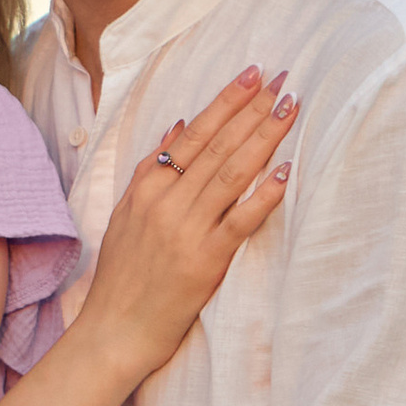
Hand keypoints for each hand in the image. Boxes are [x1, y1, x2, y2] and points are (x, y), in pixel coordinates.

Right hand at [80, 64, 296, 372]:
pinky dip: (263, 195)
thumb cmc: (124, 275)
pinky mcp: (205, 261)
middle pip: (216, 146)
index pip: (194, 134)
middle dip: (252, 109)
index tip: (253, 75)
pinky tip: (285, 172)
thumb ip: (152, 169)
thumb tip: (180, 125)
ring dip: (263, 138)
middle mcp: (166, 203)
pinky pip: (240, 221)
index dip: (226, 102)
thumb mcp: (126, 214)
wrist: (115, 330)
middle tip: (283, 80)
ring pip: (230, 174)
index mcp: (147, 189)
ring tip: (290, 110)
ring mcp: (186, 231)